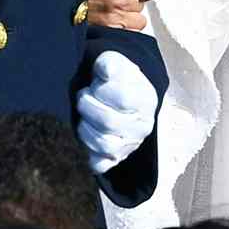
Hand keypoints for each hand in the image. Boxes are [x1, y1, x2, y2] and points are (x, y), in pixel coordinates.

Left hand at [75, 50, 158, 173]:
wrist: (122, 97)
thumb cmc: (116, 80)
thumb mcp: (114, 64)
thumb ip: (109, 63)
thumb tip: (107, 72)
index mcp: (145, 101)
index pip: (123, 98)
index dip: (102, 90)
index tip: (96, 84)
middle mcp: (142, 127)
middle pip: (109, 122)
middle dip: (87, 106)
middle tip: (83, 97)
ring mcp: (129, 145)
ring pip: (104, 145)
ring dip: (84, 128)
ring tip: (84, 116)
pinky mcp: (114, 159)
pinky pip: (99, 165)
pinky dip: (88, 153)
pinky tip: (85, 138)